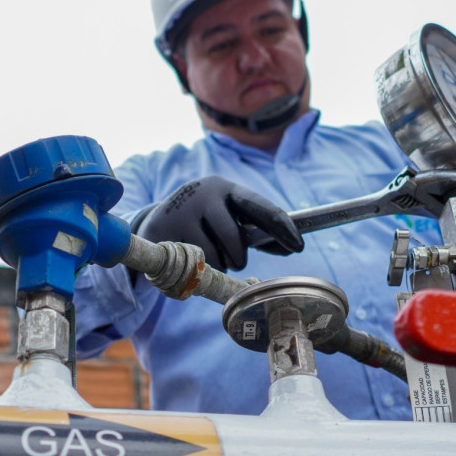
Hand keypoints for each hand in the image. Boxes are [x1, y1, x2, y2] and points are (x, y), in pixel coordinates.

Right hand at [134, 176, 303, 271]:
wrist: (157, 221)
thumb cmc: (206, 224)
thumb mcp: (231, 221)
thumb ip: (258, 233)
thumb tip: (291, 247)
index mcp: (227, 188)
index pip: (261, 207)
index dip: (282, 227)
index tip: (298, 246)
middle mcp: (205, 193)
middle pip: (235, 238)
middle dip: (239, 256)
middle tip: (236, 261)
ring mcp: (183, 210)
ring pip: (215, 255)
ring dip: (217, 264)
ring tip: (207, 254)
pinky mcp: (165, 230)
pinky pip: (193, 263)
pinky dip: (198, 267)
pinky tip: (189, 256)